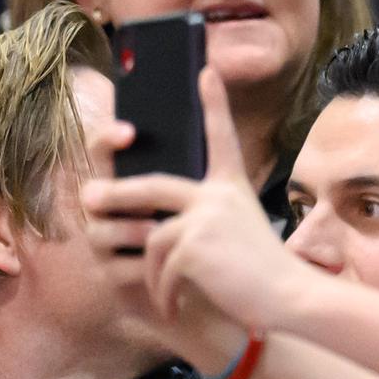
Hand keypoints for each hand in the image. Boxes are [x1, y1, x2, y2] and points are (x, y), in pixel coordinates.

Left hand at [83, 69, 316, 343]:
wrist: (288, 298)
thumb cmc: (261, 272)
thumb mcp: (237, 234)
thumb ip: (202, 220)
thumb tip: (151, 222)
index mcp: (233, 187)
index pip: (221, 138)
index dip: (214, 104)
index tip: (206, 71)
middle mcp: (220, 194)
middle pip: (153, 185)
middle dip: (116, 193)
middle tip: (90, 198)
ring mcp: (207, 217)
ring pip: (150, 236)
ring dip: (148, 270)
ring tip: (155, 291)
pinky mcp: (194, 245)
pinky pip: (157, 265)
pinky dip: (161, 291)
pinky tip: (172, 307)